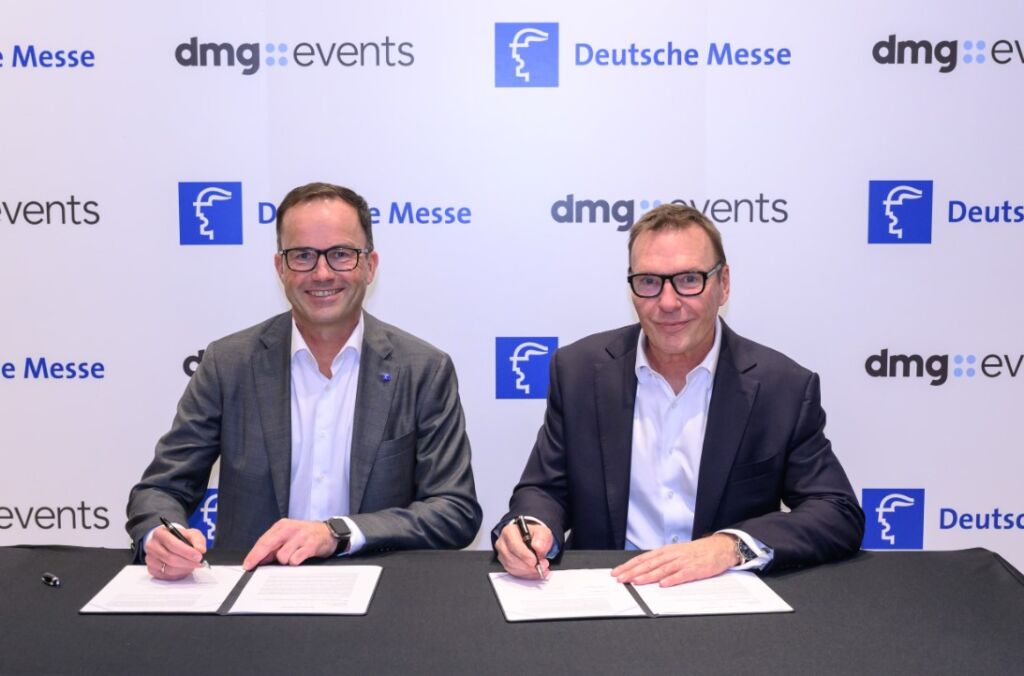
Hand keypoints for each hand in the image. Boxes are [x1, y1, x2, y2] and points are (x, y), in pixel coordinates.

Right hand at [145, 526, 206, 579]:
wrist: (169, 543)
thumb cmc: (180, 538)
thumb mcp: (191, 533)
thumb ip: (198, 540)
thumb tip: (200, 550)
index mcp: (160, 534)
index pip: (172, 544)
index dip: (187, 552)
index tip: (198, 556)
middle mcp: (152, 546)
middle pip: (170, 558)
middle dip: (188, 562)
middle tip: (199, 563)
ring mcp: (150, 559)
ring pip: (168, 569)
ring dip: (184, 569)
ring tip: (192, 565)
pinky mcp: (152, 569)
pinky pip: (166, 576)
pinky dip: (178, 574)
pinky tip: (185, 569)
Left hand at [242, 518, 337, 569]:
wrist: (329, 532)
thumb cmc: (306, 535)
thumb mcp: (288, 536)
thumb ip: (275, 546)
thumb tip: (261, 559)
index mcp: (282, 526)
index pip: (264, 540)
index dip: (254, 553)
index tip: (247, 564)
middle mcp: (291, 529)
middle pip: (268, 544)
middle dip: (258, 557)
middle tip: (252, 566)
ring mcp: (301, 536)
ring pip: (282, 556)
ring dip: (285, 561)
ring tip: (293, 556)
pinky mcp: (311, 544)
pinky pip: (295, 559)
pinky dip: (295, 562)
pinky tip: (300, 558)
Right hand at [494, 520, 552, 578]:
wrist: (533, 542)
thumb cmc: (535, 536)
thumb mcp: (543, 532)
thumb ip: (542, 538)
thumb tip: (537, 546)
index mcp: (509, 531)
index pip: (513, 544)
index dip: (524, 554)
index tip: (534, 560)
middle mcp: (503, 543)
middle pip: (511, 557)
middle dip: (527, 565)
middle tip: (542, 566)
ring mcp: (502, 554)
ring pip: (512, 566)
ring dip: (527, 570)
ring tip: (540, 568)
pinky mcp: (505, 564)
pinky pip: (514, 572)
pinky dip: (526, 574)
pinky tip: (534, 571)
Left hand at [611, 533, 737, 586]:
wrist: (718, 548)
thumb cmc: (696, 552)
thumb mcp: (675, 552)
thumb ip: (661, 561)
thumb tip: (643, 570)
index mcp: (665, 551)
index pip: (643, 558)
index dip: (629, 565)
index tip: (617, 572)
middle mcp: (671, 555)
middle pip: (649, 564)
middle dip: (633, 571)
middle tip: (620, 578)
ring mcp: (682, 562)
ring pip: (661, 569)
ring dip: (648, 576)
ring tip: (636, 581)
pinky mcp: (694, 569)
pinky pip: (681, 575)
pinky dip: (671, 579)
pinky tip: (663, 584)